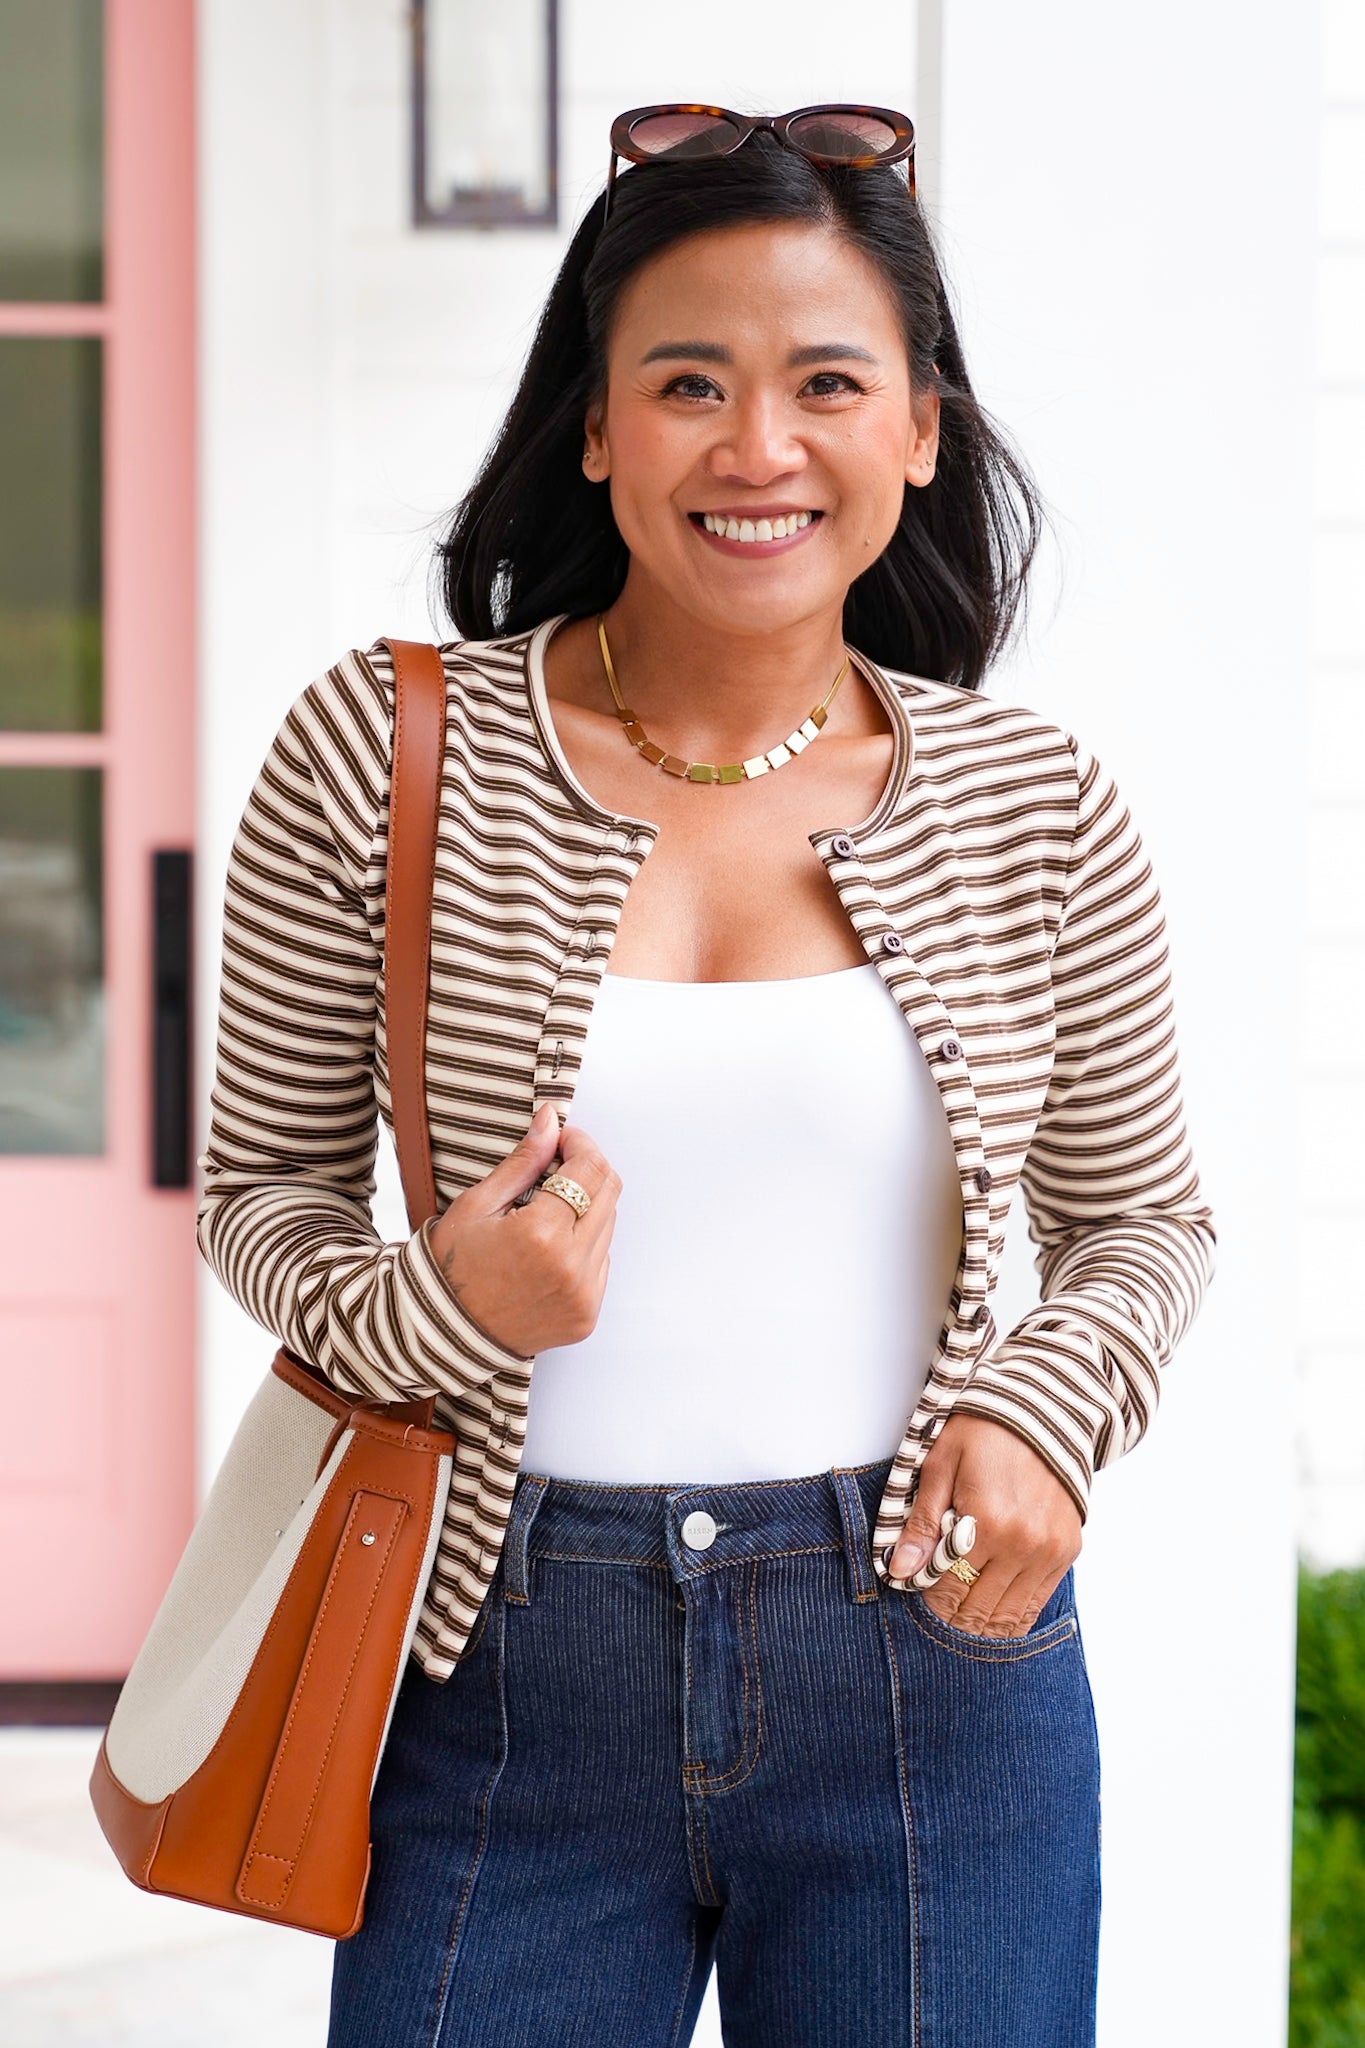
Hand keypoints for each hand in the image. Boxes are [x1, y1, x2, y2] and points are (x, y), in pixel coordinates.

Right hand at [426, 1103, 620, 1357]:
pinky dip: (584, 1246)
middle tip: (557, 1167)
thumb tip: (551, 1120)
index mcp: (542, 1234)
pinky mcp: (587, 1315)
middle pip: (609, 1193)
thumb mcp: (478, 1204)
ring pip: (609, 1226)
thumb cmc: (452, 1267)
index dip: (579, 1143)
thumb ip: (523, 1162)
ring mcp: (583, 1295)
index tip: (561, 1139)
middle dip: (587, 1169)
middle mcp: (571, 1266)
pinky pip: (602, 1262)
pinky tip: (549, 1249)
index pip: (589, 1169)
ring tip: (546, 1213)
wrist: (444, 1333)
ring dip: (586, 1208)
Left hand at [887, 1413, 1081, 1638]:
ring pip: (1008, 1614)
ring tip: (961, 1616)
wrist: (1043, 1411)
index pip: (948, 1586)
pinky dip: (1013, 1616)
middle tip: (936, 1607)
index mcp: (986, 1521)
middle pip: (978, 1608)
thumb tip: (900, 1570)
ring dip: (981, 1623)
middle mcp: (1022, 1543)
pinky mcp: (1066, 1551)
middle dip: (950, 1615)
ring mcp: (1048, 1550)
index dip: (927, 1597)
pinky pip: (1037, 1602)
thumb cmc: (984, 1431)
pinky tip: (993, 1615)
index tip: (916, 1591)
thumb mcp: (940, 1465)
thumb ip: (921, 1522)